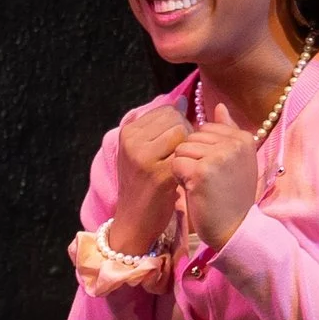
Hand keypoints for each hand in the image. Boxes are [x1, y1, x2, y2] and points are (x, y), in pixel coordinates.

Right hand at [110, 103, 190, 253]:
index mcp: (128, 132)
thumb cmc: (144, 184)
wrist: (134, 220)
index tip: (177, 145)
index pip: (166, 110)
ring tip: (183, 163)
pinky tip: (185, 174)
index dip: (180, 124)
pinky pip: (184, 155)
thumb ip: (160, 126)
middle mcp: (132, 142)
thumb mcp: (142, 151)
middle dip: (187, 133)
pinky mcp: (158, 175)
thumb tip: (182, 99)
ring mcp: (144, 158)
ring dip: (189, 147)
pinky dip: (189, 163)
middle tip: (183, 155)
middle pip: (175, 118)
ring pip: (181, 133)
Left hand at [165, 102, 263, 249]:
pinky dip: (179, 178)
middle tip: (206, 180)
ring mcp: (219, 155)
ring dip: (184, 168)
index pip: (205, 129)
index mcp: (244, 138)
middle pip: (191, 137)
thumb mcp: (237, 160)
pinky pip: (176, 163)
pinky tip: (193, 190)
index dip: (201, 150)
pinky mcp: (203, 171)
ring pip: (181, 149)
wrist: (233, 228)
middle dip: (191, 158)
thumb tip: (219, 106)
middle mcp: (235, 143)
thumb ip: (228, 131)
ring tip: (200, 185)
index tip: (214, 170)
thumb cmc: (231, 196)